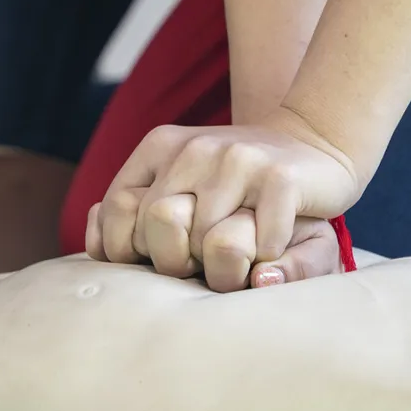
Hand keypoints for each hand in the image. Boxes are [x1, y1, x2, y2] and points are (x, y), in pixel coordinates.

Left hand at [86, 108, 361, 281]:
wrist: (312, 141)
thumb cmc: (233, 184)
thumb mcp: (179, 184)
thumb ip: (132, 213)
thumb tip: (98, 251)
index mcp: (159, 146)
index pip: (116, 210)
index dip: (127, 248)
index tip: (153, 257)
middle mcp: (194, 147)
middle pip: (159, 227)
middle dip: (175, 261)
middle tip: (198, 265)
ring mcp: (237, 159)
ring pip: (209, 243)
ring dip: (225, 268)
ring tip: (237, 262)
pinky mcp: (280, 177)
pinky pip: (258, 244)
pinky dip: (265, 260)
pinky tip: (270, 247)